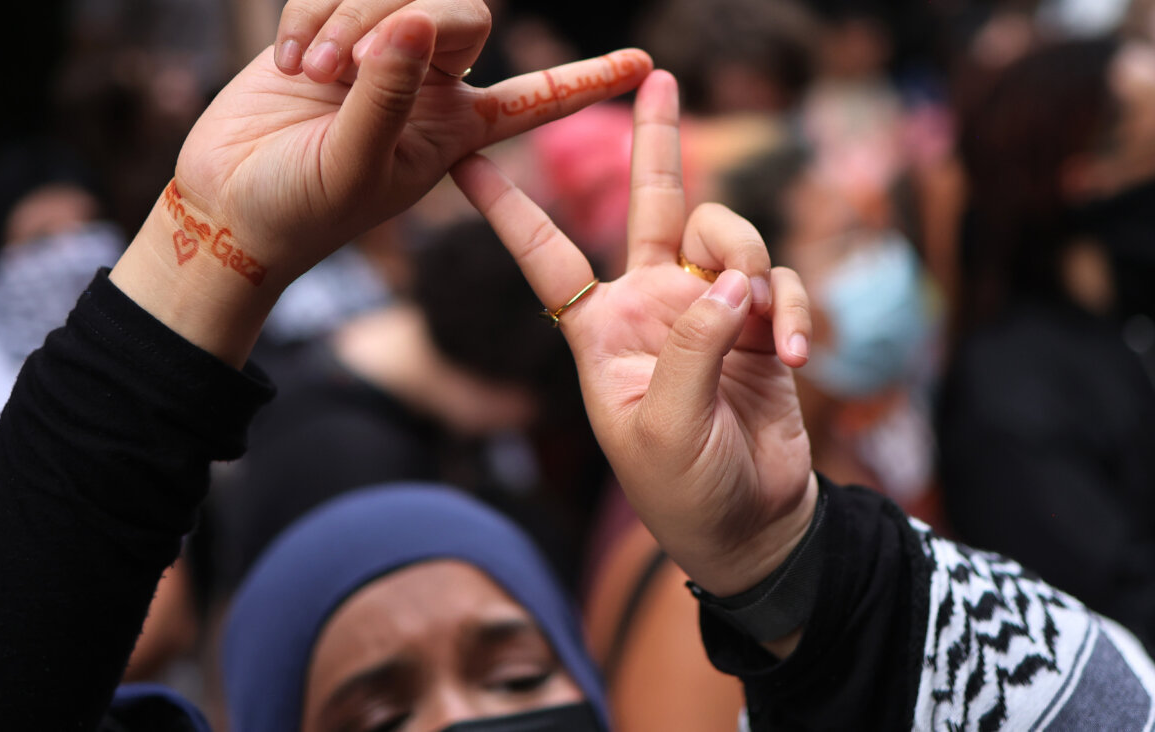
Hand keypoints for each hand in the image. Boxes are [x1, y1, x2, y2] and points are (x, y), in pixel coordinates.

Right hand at [111, 5, 649, 364]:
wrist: (228, 206)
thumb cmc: (301, 210)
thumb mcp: (357, 167)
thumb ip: (389, 96)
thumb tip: (419, 20)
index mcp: (455, 128)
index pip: (536, 101)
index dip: (587, 81)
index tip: (645, 66)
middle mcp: (429, 84)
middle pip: (459, 11)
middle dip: (405, 19)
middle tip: (345, 68)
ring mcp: (380, 53)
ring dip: (348, 17)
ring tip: (310, 74)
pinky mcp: (328, 29)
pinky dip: (311, 12)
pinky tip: (289, 59)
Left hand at [453, 71, 817, 598]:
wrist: (751, 527)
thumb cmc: (684, 492)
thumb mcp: (663, 427)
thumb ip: (692, 345)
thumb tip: (730, 274)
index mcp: (599, 329)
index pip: (545, 257)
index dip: (507, 207)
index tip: (466, 156)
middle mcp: (650, 305)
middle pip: (648, 205)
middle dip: (654, 142)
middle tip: (657, 78)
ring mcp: (707, 309)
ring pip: (725, 235)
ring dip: (749, 266)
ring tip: (765, 333)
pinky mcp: (758, 322)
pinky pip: (776, 282)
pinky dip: (790, 310)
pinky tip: (795, 355)